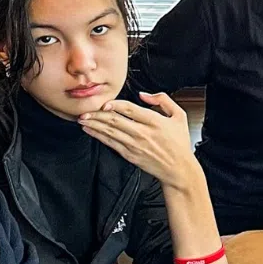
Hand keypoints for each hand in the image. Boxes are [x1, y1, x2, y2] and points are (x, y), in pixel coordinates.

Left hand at [78, 93, 199, 190]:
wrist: (178, 169)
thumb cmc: (179, 143)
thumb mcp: (179, 116)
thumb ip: (163, 100)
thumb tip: (144, 95)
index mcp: (154, 121)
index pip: (129, 109)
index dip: (114, 104)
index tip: (104, 103)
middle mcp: (142, 133)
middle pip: (114, 120)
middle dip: (97, 114)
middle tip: (85, 110)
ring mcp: (134, 145)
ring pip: (109, 131)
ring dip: (94, 124)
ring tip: (83, 119)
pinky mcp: (130, 155)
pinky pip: (110, 143)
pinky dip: (98, 136)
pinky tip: (90, 131)